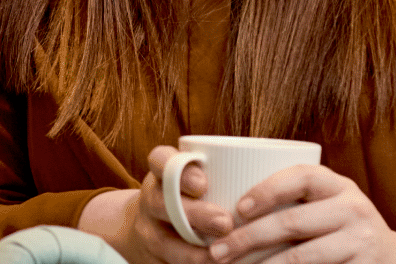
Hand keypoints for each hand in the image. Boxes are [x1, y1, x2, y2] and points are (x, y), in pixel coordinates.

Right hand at [78, 144, 232, 262]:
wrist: (147, 228)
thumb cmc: (185, 193)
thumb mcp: (191, 173)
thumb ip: (215, 168)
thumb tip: (265, 161)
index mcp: (159, 170)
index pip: (162, 160)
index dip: (179, 170)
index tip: (203, 182)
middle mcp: (149, 197)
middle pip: (164, 203)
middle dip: (194, 214)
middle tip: (225, 222)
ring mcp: (147, 230)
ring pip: (164, 241)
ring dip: (192, 251)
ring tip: (219, 256)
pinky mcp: (151, 258)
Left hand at [209, 163, 395, 263]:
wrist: (389, 257)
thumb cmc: (341, 225)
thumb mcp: (328, 202)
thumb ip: (295, 197)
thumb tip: (230, 201)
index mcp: (338, 185)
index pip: (301, 178)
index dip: (267, 189)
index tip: (238, 208)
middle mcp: (352, 210)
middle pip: (292, 222)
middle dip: (248, 238)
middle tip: (218, 250)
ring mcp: (359, 243)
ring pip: (299, 258)